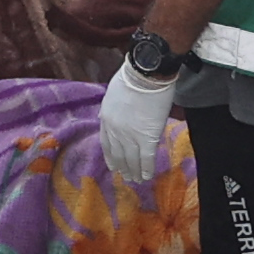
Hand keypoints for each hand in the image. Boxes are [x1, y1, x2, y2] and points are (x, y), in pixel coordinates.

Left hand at [94, 56, 176, 187]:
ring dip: (134, 171)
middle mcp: (115, 131)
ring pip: (131, 159)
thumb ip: (110, 108)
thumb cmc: (131, 77)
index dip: (111, 156)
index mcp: (106, 120)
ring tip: (137, 180)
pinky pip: (146, 158)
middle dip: (123, 167)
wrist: (145, 74)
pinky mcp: (147, 138)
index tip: (114, 166)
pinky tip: (147, 176)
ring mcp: (130, 136)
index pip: (106, 144)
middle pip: (118, 154)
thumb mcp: (112, 93)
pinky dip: (146, 169)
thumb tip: (109, 115)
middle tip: (127, 177)